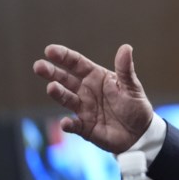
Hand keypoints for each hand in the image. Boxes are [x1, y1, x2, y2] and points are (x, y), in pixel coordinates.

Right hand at [32, 44, 153, 153]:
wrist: (139, 132)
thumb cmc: (134, 105)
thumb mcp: (131, 86)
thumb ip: (125, 69)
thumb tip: (126, 47)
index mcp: (96, 77)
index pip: (77, 64)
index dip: (64, 57)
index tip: (50, 50)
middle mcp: (86, 91)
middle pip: (65, 79)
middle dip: (52, 72)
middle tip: (39, 66)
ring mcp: (83, 109)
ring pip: (67, 99)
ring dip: (58, 94)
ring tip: (52, 88)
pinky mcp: (84, 127)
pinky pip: (74, 125)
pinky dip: (68, 124)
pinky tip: (65, 122)